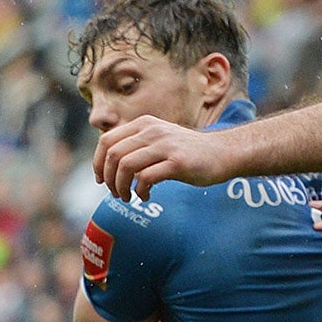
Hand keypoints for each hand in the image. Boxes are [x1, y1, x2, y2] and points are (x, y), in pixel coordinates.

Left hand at [94, 115, 238, 201]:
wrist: (223, 153)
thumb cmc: (186, 152)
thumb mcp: (158, 140)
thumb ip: (134, 146)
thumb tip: (105, 164)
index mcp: (144, 124)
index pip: (106, 141)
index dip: (97, 163)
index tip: (100, 180)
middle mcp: (152, 131)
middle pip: (112, 155)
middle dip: (108, 179)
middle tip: (115, 193)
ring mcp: (165, 145)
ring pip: (125, 167)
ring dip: (121, 187)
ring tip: (128, 197)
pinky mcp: (177, 162)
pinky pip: (145, 178)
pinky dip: (139, 192)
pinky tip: (146, 196)